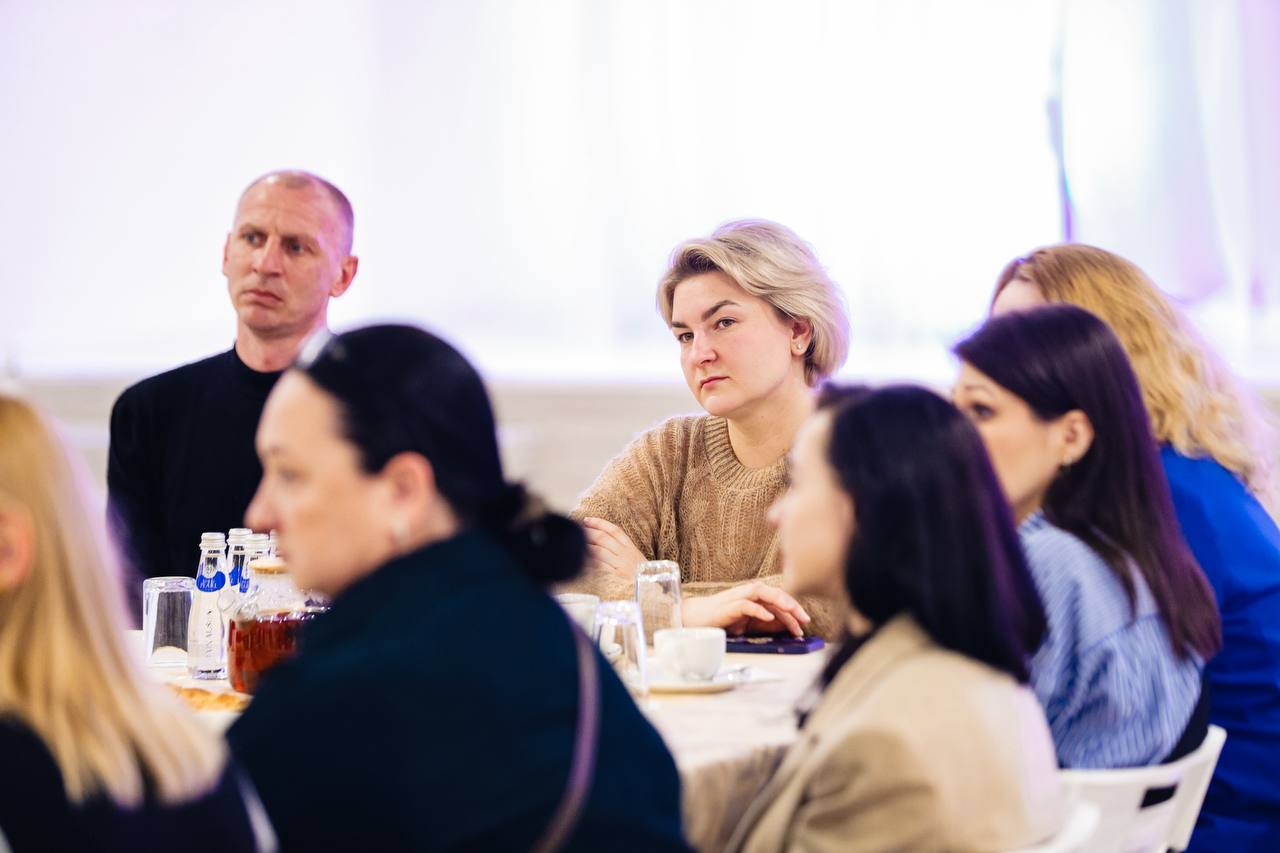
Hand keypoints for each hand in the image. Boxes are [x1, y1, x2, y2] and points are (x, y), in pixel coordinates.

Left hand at [581, 517, 647, 580]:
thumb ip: (621, 547)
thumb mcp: (635, 556)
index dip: (600, 523)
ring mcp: (621, 564)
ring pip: (600, 551)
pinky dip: (590, 562)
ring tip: (577, 543)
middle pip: (604, 538)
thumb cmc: (641, 572)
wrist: (652, 587)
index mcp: (630, 546)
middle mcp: (625, 553)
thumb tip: (601, 539)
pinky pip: (600, 566)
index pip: (614, 530)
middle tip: (579, 530)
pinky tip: (582, 559)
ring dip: (587, 546)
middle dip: (589, 533)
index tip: (587, 520)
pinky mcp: (617, 576)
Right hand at [681, 582, 811, 637]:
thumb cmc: (722, 619)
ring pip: (762, 593)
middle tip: (805, 619)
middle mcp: (748, 594)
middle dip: (791, 605)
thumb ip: (766, 622)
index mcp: (755, 597)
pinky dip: (757, 609)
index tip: (804, 623)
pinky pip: (745, 605)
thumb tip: (786, 625)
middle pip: (774, 593)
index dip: (793, 610)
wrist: (695, 619)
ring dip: (778, 600)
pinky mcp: (727, 607)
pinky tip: (768, 616)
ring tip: (791, 610)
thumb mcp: (749, 623)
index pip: (779, 599)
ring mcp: (738, 598)